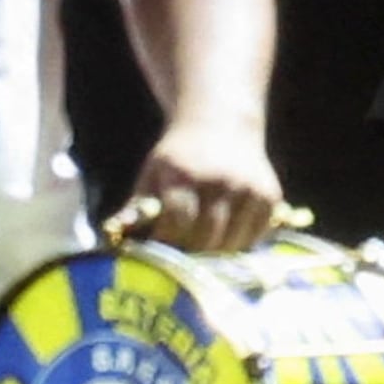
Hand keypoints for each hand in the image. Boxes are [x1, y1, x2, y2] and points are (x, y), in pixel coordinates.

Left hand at [108, 121, 285, 253]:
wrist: (221, 123)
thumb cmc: (179, 157)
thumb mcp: (153, 174)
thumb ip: (137, 208)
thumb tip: (114, 236)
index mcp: (183, 175)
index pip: (176, 223)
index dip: (167, 243)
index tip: (160, 252)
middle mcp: (218, 180)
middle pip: (205, 239)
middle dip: (191, 255)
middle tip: (182, 260)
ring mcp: (247, 189)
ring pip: (232, 244)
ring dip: (217, 256)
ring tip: (203, 251)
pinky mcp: (269, 197)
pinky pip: (255, 238)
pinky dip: (240, 245)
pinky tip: (227, 238)